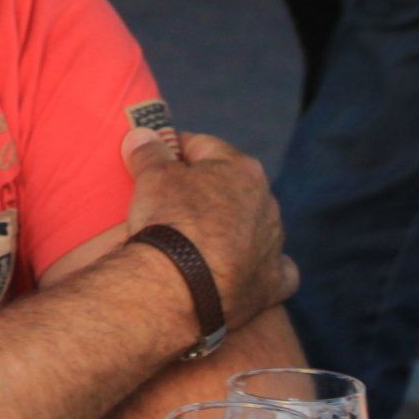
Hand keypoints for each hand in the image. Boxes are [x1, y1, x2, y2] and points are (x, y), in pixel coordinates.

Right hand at [122, 128, 298, 332]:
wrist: (184, 284)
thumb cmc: (172, 219)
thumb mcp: (152, 175)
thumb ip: (150, 151)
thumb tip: (144, 134)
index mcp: (242, 168)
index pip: (203, 146)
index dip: (174, 150)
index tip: (154, 160)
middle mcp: (267, 202)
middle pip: (228, 186)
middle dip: (201, 190)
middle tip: (166, 202)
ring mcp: (273, 244)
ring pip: (251, 225)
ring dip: (227, 226)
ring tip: (192, 240)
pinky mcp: (272, 281)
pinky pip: (274, 269)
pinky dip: (258, 266)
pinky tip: (241, 267)